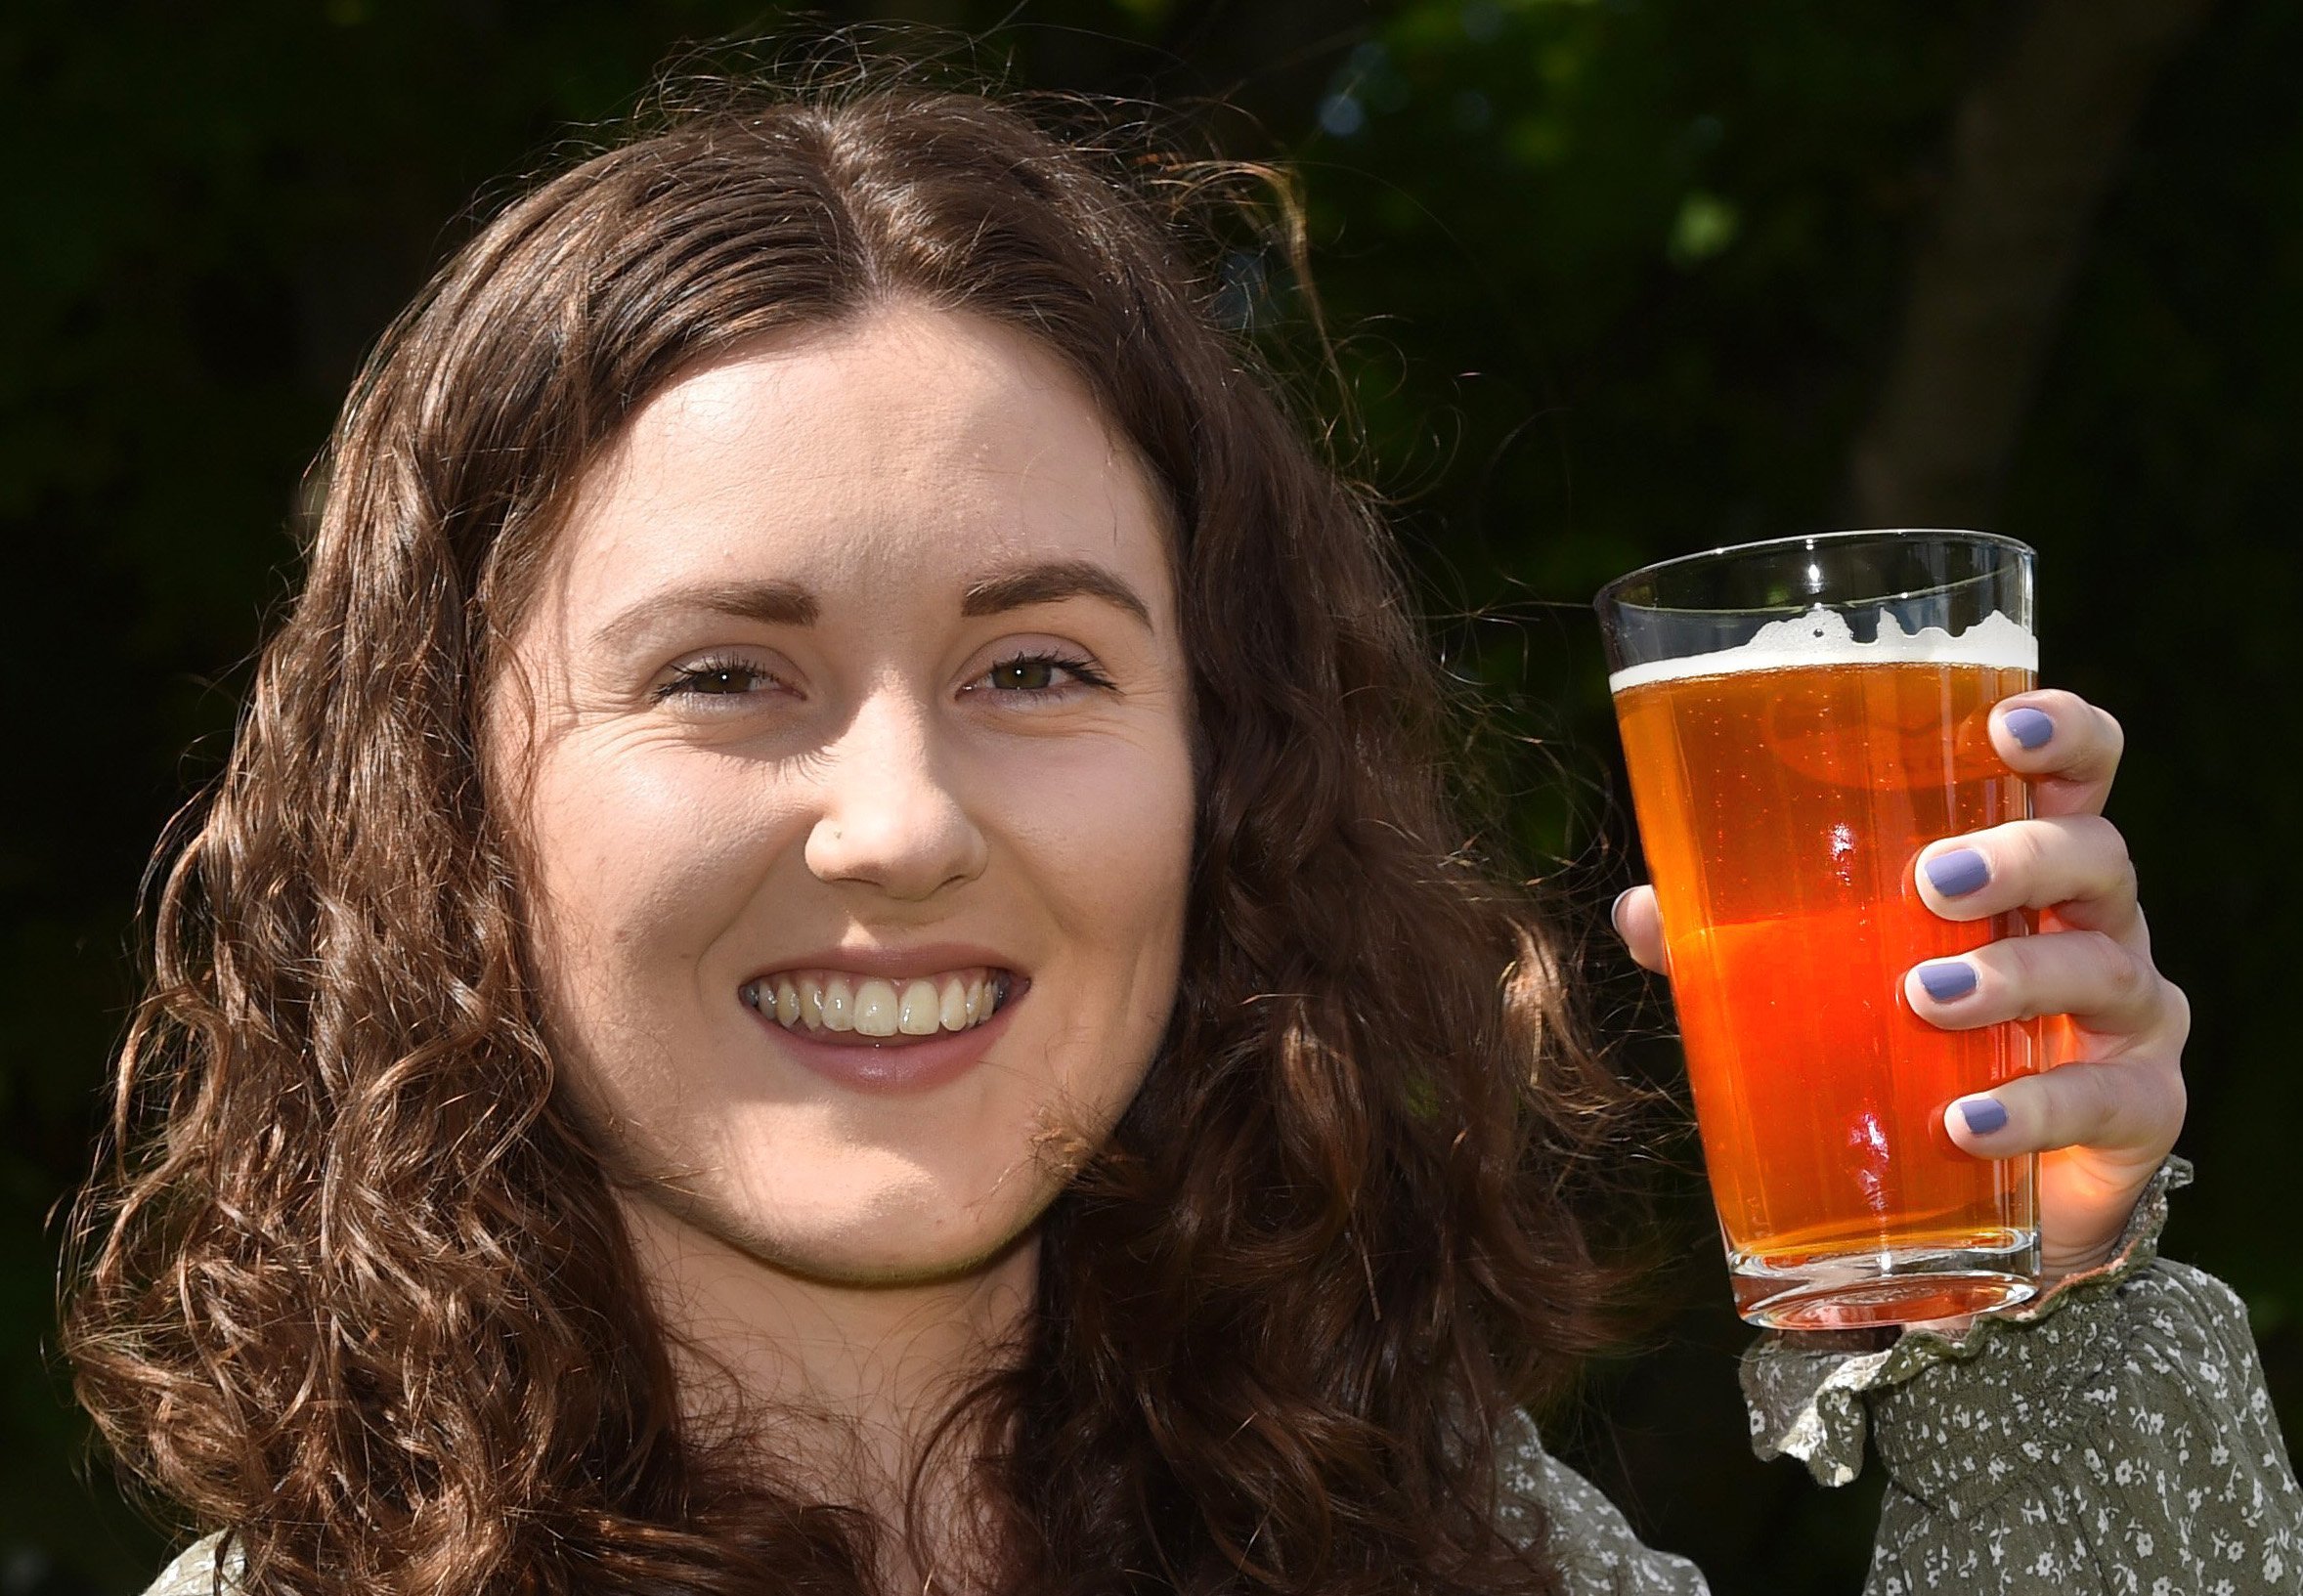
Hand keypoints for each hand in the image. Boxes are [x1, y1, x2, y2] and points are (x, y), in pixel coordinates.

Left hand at [1611, 689, 2188, 1279]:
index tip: (2008, 726)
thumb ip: (1737, 938)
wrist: (1975, 1199)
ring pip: (2100, 966)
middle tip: (1931, 882)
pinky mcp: (2140, 1111)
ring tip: (1923, 996)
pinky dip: (2036, 1108)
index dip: (2064, 734)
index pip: (2078, 771)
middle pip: (2095, 853)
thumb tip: (1643, 910)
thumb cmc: (1908, 1043)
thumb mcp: (1823, 978)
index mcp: (2030, 866)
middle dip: (2019, 855)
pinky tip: (1968, 1122)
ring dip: (2012, 973)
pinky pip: (2107, 1099)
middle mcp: (2096, 923)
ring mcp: (2130, 1016)